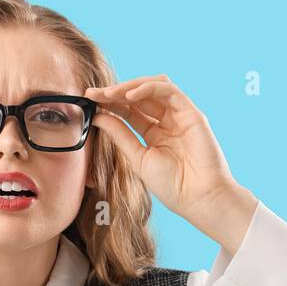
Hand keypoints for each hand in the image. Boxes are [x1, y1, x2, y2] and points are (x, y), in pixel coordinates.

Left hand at [85, 75, 255, 249]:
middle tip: (93, 94)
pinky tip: (129, 95)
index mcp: (154, 133)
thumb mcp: (138, 157)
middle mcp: (167, 121)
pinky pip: (168, 90)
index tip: (88, 101)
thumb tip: (98, 117)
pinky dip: (148, 88)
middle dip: (114, 92)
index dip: (109, 103)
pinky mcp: (192, 112)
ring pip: (153, 87)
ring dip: (129, 87)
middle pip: (139, 96)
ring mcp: (180, 115)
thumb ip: (120, 135)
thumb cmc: (172, 185)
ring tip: (108, 93)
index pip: (129, 110)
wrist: (198, 198)